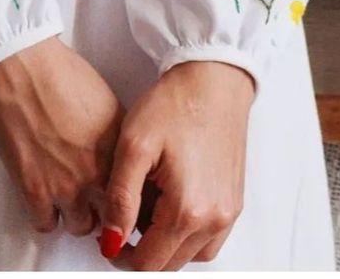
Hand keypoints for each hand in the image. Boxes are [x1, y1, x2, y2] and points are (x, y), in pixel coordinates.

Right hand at [0, 36, 124, 235]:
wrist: (23, 66)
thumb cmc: (62, 73)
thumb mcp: (108, 102)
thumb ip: (118, 137)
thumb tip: (120, 155)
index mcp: (120, 150)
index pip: (141, 195)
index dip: (136, 200)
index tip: (130, 200)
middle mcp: (98, 173)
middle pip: (116, 217)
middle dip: (111, 212)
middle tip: (101, 201)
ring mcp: (66, 186)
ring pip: (82, 227)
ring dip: (78, 215)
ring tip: (71, 197)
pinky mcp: (33, 189)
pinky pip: (45, 224)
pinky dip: (47, 215)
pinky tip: (46, 198)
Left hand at [99, 61, 254, 270]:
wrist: (212, 79)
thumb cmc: (174, 104)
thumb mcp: (134, 145)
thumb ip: (121, 199)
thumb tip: (112, 242)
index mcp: (187, 211)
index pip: (149, 264)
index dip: (120, 255)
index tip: (104, 235)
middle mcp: (215, 220)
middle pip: (171, 265)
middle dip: (141, 252)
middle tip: (120, 222)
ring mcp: (229, 212)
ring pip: (192, 255)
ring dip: (165, 246)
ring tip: (143, 212)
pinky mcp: (234, 200)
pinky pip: (209, 238)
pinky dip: (187, 234)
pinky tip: (168, 206)